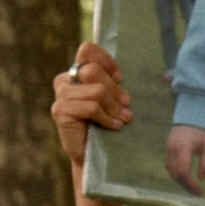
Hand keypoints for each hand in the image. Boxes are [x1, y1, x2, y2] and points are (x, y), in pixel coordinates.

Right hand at [51, 43, 132, 160]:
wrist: (95, 155)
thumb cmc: (107, 124)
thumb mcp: (113, 99)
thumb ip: (115, 83)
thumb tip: (144, 76)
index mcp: (76, 72)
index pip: (87, 50)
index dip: (106, 61)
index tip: (120, 78)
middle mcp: (64, 80)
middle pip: (93, 71)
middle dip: (115, 90)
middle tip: (127, 106)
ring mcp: (60, 95)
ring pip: (96, 91)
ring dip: (114, 107)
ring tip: (123, 119)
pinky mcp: (60, 111)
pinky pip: (91, 108)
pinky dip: (106, 118)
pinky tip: (114, 126)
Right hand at [164, 126, 204, 192]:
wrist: (192, 116)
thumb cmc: (203, 132)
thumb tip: (200, 179)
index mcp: (184, 147)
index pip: (183, 171)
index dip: (190, 183)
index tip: (199, 190)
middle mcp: (173, 149)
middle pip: (176, 174)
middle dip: (186, 185)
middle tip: (196, 192)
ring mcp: (168, 148)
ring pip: (171, 171)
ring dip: (180, 181)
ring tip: (192, 187)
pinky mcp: (167, 148)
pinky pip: (169, 165)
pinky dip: (176, 174)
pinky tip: (185, 178)